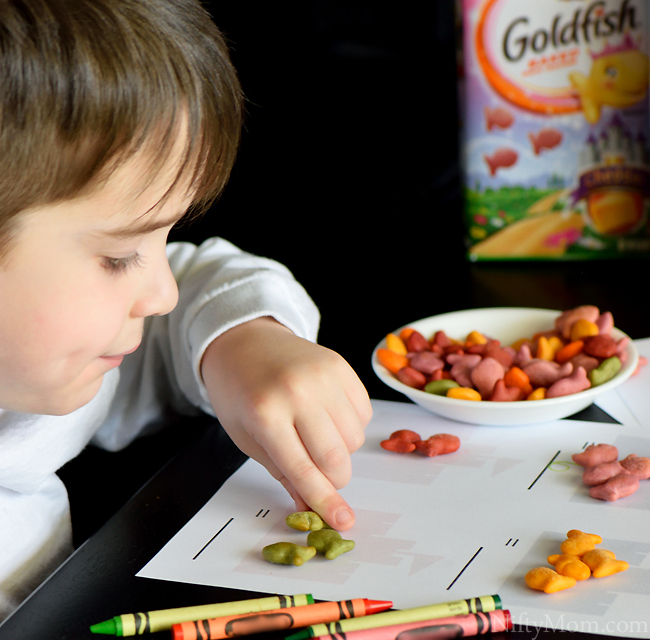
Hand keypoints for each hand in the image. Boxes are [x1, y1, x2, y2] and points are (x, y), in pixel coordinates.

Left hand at [201, 317, 371, 529]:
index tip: (343, 522)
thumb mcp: (247, 437)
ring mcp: (324, 375)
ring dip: (340, 450)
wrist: (246, 341)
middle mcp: (299, 392)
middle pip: (337, 459)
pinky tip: (325, 413)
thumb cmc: (240, 392)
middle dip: (333, 479)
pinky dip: (350, 425)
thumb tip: (311, 507)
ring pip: (355, 439)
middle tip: (316, 472)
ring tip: (313, 433)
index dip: (325, 502)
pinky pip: (364, 414)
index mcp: (265, 414)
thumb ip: (282, 471)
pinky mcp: (341, 366)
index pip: (302, 470)